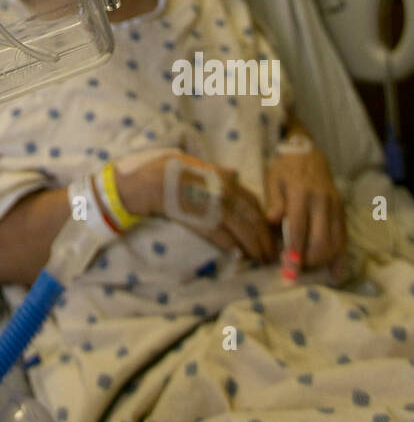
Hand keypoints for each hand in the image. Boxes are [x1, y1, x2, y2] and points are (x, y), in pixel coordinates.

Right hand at [113, 149, 275, 262]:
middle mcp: (226, 194)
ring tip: (259, 258)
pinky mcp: (203, 224)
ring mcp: (215, 210)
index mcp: (226, 179)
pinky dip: (234, 249)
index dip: (263, 218)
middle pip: (253, 219)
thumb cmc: (171, 169)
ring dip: (254, 247)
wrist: (151, 182)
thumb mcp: (199, 163)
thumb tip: (235, 174)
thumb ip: (219, 172)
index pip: (254, 202)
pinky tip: (239, 255)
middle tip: (270, 252)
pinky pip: (224, 239)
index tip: (268, 230)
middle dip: (264, 238)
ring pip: (243, 232)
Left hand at [265, 137, 346, 270]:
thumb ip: (273, 201)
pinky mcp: (343, 212)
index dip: (294, 250)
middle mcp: (322, 201)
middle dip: (309, 260)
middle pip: (320, 240)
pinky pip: (344, 239)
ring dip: (322, 261)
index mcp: (301, 192)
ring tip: (307, 268)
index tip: (289, 269)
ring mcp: (335, 207)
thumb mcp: (272, 179)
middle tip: (294, 270)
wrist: (309, 154)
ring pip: (335, 242)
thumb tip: (271, 221)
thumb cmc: (285, 169)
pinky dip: (340, 258)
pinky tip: (335, 274)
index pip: (299, 227)